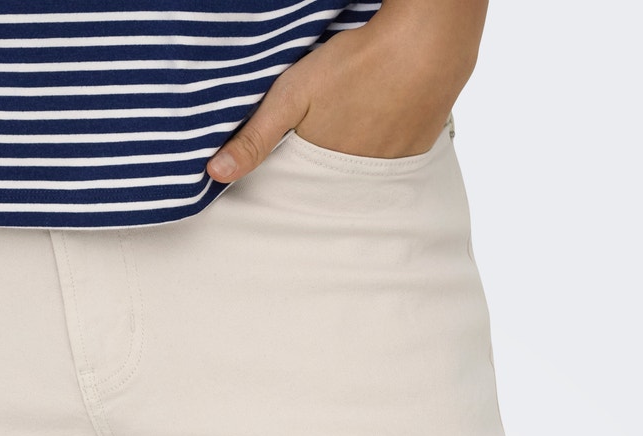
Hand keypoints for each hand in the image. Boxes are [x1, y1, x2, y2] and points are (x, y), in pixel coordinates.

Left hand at [207, 0, 488, 182]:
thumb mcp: (293, 96)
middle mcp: (365, 177)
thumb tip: (215, 175)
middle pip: (336, 178)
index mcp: (330, 169)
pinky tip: (384, 113)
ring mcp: (397, 162)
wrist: (428, 41)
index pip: (303, 186)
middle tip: (329, 127)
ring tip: (356, 116)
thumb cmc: (357, 63)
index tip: (292, 156)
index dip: (295, 172)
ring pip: (369, 165)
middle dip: (327, 164)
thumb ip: (255, 137)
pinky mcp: (422, 144)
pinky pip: (397, 153)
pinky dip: (387, 140)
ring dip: (359, 151)